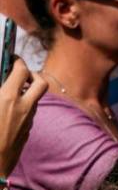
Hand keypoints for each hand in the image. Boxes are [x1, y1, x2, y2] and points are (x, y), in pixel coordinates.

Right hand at [0, 58, 47, 177]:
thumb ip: (0, 91)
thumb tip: (3, 83)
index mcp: (8, 97)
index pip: (21, 70)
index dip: (17, 61)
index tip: (12, 58)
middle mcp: (23, 107)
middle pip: (41, 82)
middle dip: (33, 74)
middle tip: (21, 73)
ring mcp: (28, 120)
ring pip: (36, 99)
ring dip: (28, 91)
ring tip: (11, 91)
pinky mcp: (28, 131)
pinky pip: (30, 113)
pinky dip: (23, 106)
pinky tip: (8, 110)